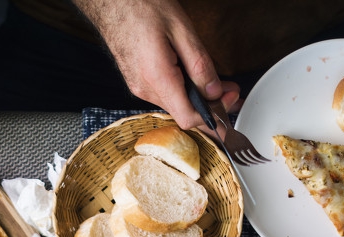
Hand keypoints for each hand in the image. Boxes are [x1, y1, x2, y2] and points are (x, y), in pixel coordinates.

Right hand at [73, 0, 239, 129]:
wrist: (112, 2)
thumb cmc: (142, 7)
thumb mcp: (181, 30)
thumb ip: (200, 64)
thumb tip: (214, 91)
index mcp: (157, 77)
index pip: (188, 117)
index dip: (213, 117)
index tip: (229, 106)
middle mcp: (145, 88)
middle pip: (184, 112)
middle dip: (210, 105)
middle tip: (231, 91)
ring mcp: (139, 87)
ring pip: (175, 104)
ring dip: (197, 98)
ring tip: (216, 83)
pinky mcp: (138, 82)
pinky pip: (165, 94)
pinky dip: (183, 91)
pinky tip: (192, 78)